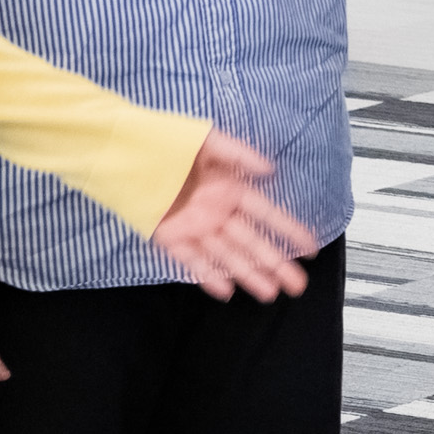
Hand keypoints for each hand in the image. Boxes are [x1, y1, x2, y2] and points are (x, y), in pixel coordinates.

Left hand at [151, 127, 319, 298]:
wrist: (121, 150)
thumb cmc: (164, 140)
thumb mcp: (207, 139)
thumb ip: (239, 154)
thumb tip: (269, 169)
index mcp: (229, 188)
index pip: (267, 214)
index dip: (290, 231)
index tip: (311, 248)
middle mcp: (216, 211)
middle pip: (252, 242)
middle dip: (276, 263)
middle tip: (296, 285)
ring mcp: (194, 227)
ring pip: (227, 256)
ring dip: (248, 274)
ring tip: (270, 294)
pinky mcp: (169, 237)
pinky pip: (192, 260)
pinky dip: (207, 276)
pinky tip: (225, 291)